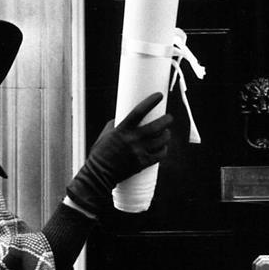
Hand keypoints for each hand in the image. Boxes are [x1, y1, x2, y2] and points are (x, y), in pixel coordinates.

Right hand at [66, 92, 173, 216]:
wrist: (99, 174)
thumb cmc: (100, 153)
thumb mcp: (105, 134)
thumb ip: (116, 124)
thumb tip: (125, 116)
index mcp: (122, 130)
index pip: (139, 111)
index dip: (151, 101)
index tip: (159, 95)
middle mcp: (132, 140)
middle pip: (156, 127)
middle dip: (166, 120)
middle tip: (169, 117)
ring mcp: (139, 152)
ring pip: (161, 141)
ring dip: (167, 135)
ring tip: (166, 132)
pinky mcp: (142, 163)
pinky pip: (160, 155)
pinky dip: (164, 149)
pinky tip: (163, 147)